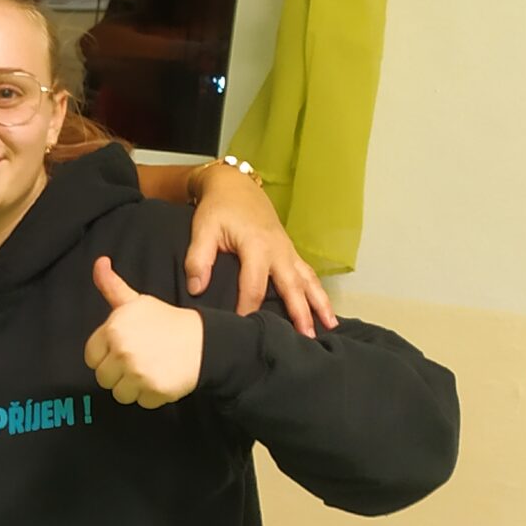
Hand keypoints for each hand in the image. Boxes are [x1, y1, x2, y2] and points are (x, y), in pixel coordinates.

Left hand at [84, 258, 200, 408]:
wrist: (204, 341)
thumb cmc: (167, 321)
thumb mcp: (137, 301)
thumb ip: (112, 286)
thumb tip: (99, 262)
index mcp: (113, 329)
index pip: (91, 356)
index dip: (106, 356)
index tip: (123, 351)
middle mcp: (122, 350)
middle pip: (103, 377)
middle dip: (119, 373)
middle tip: (140, 361)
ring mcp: (137, 372)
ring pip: (120, 394)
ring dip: (134, 387)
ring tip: (150, 371)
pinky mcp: (153, 390)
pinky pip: (141, 403)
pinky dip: (151, 397)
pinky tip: (162, 379)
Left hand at [184, 165, 335, 336]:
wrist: (235, 186)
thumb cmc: (218, 209)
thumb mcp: (203, 229)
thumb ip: (199, 259)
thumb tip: (197, 289)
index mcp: (257, 246)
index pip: (254, 286)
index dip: (248, 308)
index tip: (245, 329)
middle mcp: (278, 250)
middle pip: (292, 286)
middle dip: (301, 313)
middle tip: (307, 339)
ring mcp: (288, 251)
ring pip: (308, 280)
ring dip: (320, 303)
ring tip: (329, 327)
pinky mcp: (290, 252)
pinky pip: (308, 273)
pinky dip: (317, 292)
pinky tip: (323, 309)